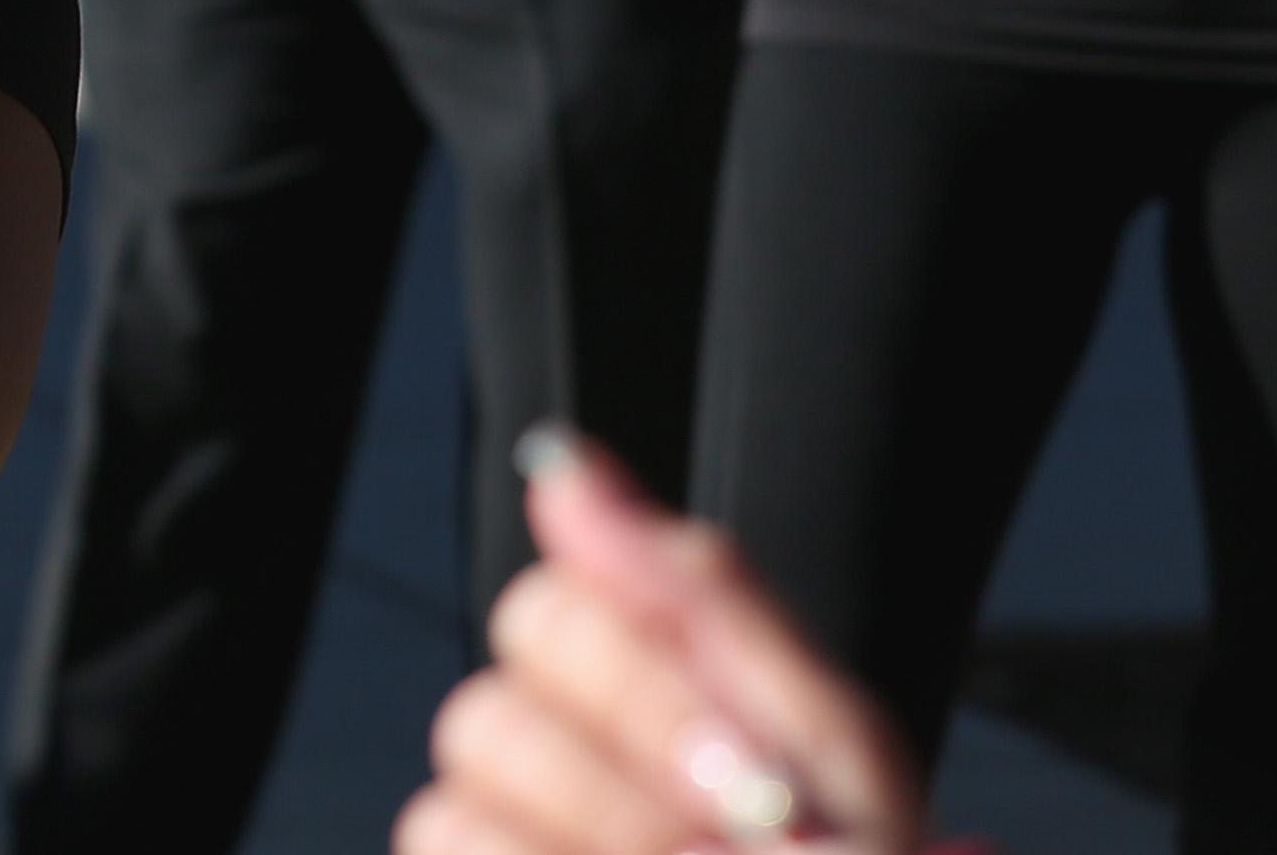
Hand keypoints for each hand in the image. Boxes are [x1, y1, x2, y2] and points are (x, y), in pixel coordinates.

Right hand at [398, 431, 925, 854]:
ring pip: (451, 811)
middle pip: (487, 712)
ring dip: (608, 846)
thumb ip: (696, 596)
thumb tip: (559, 461)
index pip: (550, 612)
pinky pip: (447, 853)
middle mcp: (552, 773)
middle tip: (746, 837)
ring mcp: (504, 849)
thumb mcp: (829, 751)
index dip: (647, 685)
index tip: (761, 774)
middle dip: (632, 794)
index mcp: (644, 701)